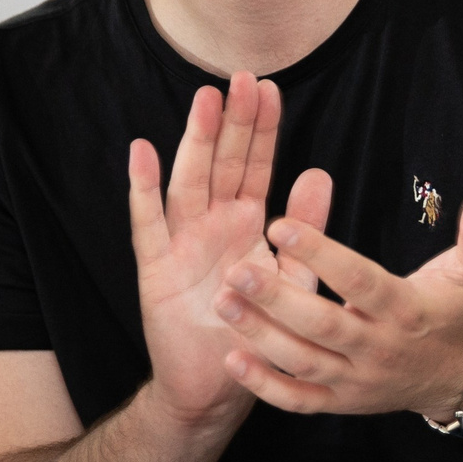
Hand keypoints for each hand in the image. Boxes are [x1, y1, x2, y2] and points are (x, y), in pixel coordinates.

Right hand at [126, 75, 331, 429]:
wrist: (219, 384)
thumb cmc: (259, 328)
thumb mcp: (294, 277)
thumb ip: (307, 229)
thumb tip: (319, 174)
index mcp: (247, 223)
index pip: (255, 165)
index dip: (262, 128)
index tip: (269, 87)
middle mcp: (213, 224)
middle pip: (221, 162)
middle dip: (231, 121)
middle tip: (239, 77)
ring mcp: (182, 242)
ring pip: (188, 181)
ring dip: (194, 141)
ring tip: (203, 100)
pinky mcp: (156, 268)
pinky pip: (148, 223)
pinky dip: (143, 188)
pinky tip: (142, 153)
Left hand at [212, 184, 462, 421]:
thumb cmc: (461, 312)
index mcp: (407, 311)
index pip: (360, 282)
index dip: (322, 255)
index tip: (282, 224)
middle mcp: (380, 348)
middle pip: (323, 326)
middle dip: (277, 299)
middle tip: (236, 269)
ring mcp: (358, 380)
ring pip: (303, 362)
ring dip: (260, 335)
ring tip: (222, 302)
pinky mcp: (341, 402)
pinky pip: (298, 400)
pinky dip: (264, 385)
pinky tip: (233, 356)